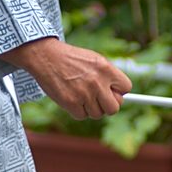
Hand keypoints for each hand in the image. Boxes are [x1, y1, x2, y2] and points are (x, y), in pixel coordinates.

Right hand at [7, 37, 131, 120]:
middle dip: (107, 106)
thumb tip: (120, 96)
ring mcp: (84, 94)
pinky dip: (77, 110)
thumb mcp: (94, 60)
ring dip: (90, 108)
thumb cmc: (71, 59)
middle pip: (114, 108)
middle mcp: (97, 82)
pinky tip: (71, 97)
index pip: (126, 88)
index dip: (119, 92)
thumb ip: (108, 76)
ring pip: (97, 114)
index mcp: (106, 68)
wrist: (46, 56)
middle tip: (98, 99)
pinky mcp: (71, 103)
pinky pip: (82, 116)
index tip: (111, 92)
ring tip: (80, 94)